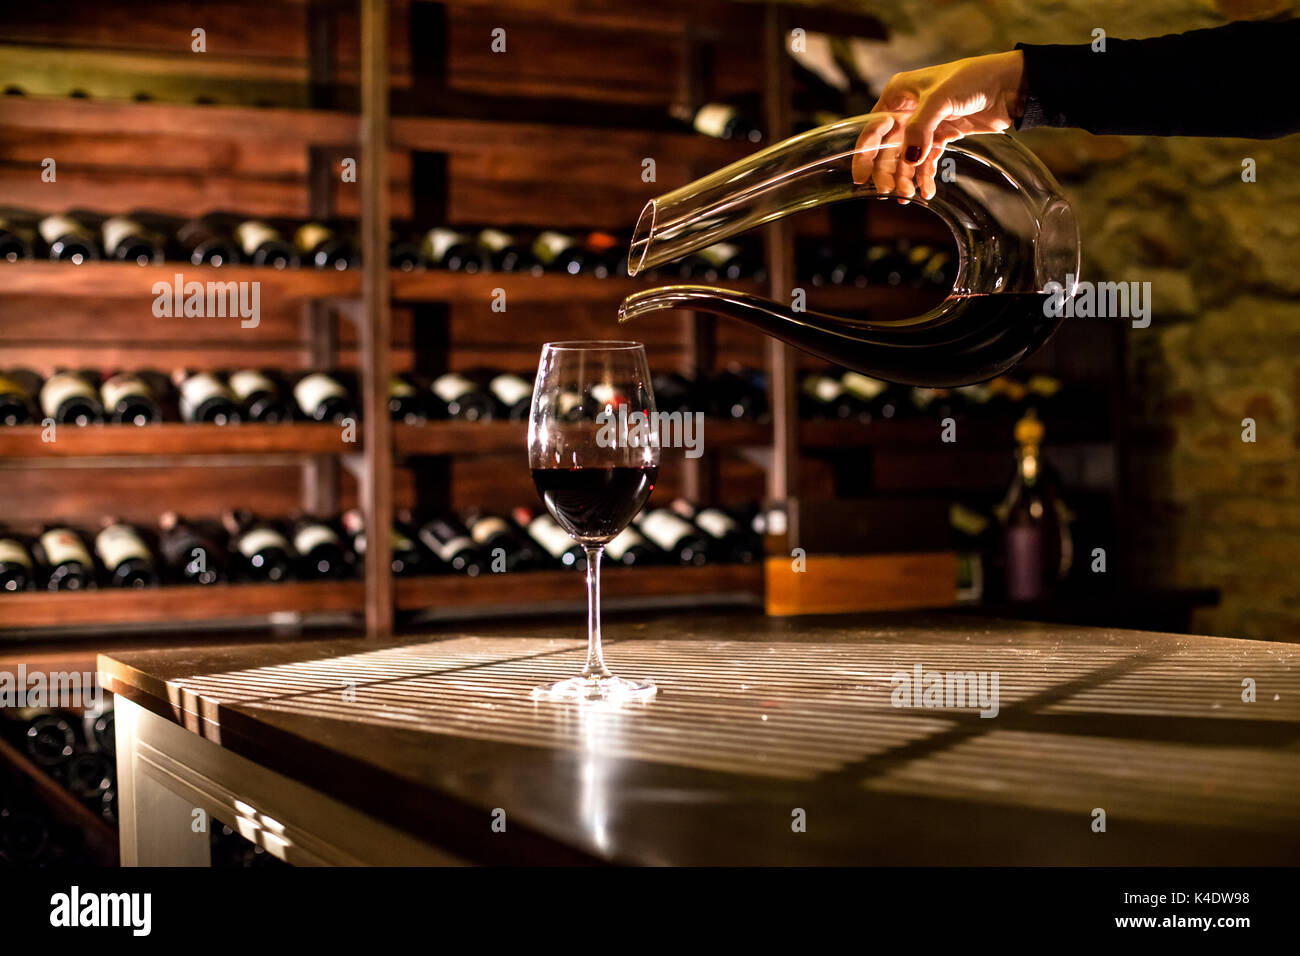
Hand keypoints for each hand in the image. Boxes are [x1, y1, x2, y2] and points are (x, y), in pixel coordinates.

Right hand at [853, 51, 1025, 200]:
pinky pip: (927, 159)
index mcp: (899, 93)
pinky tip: (926, 190)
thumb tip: (908, 159)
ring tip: (908, 195)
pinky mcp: (943, 135)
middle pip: (888, 147)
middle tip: (889, 191)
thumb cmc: (973, 79)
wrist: (1010, 84)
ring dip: (906, 177)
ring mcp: (926, 124)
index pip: (874, 127)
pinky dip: (925, 175)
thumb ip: (920, 128)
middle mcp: (908, 109)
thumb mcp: (940, 98)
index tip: (861, 177)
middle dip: (888, 170)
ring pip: (907, 157)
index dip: (865, 153)